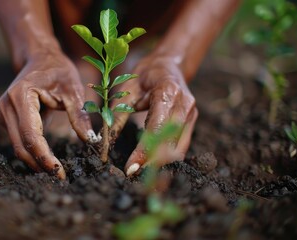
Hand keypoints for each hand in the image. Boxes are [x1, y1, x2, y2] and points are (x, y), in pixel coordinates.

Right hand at [0, 48, 95, 178]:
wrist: (40, 57)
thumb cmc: (58, 70)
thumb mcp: (73, 89)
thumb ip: (80, 114)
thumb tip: (90, 140)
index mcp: (21, 96)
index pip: (31, 135)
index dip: (44, 156)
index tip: (60, 172)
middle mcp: (6, 106)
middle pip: (21, 145)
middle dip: (39, 164)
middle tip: (60, 177)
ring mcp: (3, 112)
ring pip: (17, 145)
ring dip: (34, 161)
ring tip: (55, 172)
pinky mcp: (6, 118)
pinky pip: (18, 140)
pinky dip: (31, 152)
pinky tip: (46, 159)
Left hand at [111, 55, 197, 175]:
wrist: (169, 64)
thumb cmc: (144, 74)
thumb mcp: (126, 89)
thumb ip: (118, 113)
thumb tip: (105, 141)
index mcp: (168, 91)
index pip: (157, 128)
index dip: (144, 152)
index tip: (130, 168)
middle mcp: (185, 104)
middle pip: (171, 143)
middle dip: (152, 164)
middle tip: (133, 175)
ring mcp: (191, 114)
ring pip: (178, 149)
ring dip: (160, 165)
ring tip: (140, 174)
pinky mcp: (191, 122)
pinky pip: (180, 146)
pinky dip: (166, 158)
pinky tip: (151, 165)